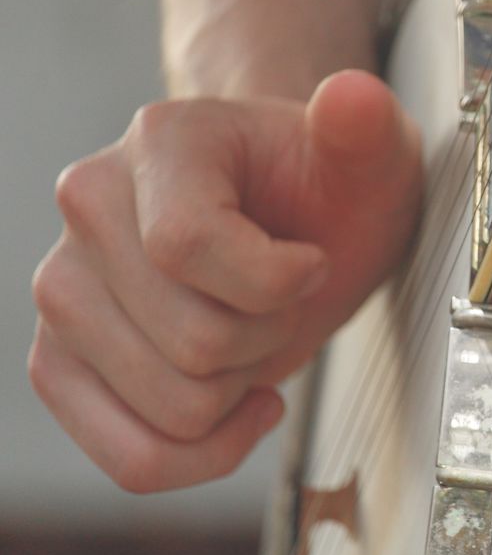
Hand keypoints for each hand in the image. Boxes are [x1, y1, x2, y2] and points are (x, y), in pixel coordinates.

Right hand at [28, 70, 420, 491]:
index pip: (187, 245)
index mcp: (160, 142)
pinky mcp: (59, 360)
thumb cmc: (329, 189)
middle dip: (270, 337)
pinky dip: (204, 452)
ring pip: (171, 409)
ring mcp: (62, 287)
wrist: (293, 224)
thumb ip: (364, 127)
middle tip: (283, 299)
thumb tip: (352, 96)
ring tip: (254, 333)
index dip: (277, 282)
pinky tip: (239, 403)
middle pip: (193, 342)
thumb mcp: (369, 156)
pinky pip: (131, 458)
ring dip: (241, 389)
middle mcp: (88, 204)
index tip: (312, 262)